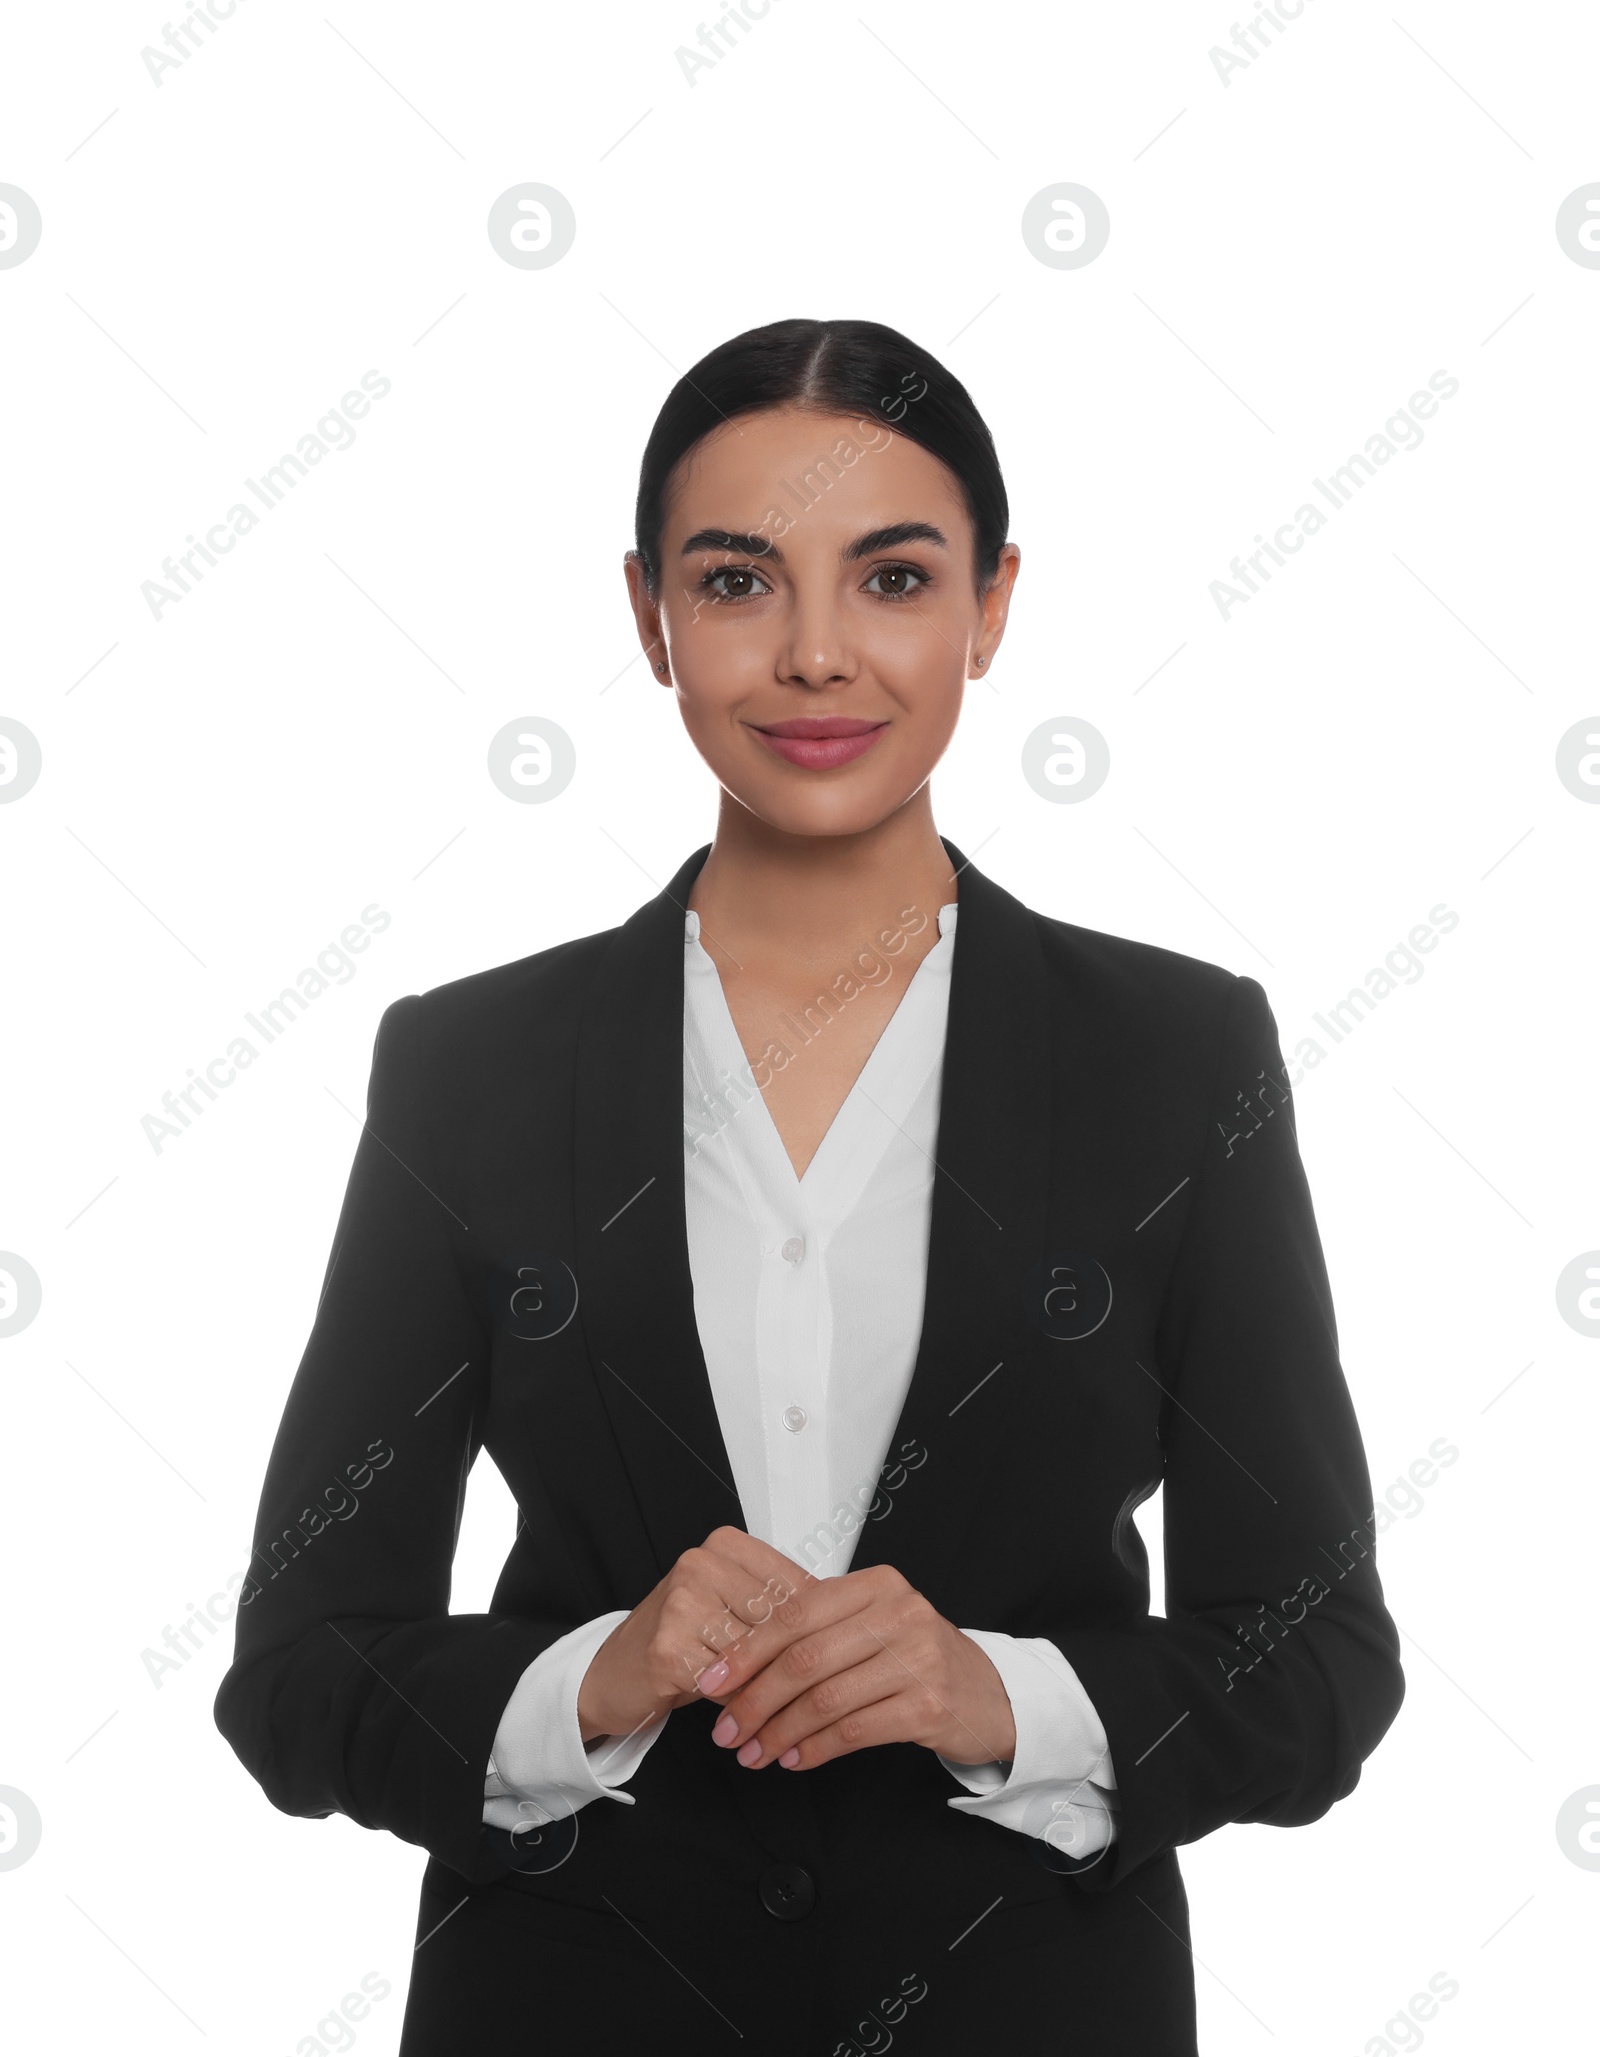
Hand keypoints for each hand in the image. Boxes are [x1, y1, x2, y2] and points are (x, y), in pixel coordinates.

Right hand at [575, 1526, 816, 1742]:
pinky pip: (729, 1683)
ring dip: (770, 1687)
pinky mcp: (669, 1648)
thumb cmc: (680, 1640)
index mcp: (725, 1545)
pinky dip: (740, 1703)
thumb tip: (843, 1621)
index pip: (796, 1584)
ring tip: (777, 1707)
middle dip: (796, 1662)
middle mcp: (702, 1564)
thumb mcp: (731, 1608)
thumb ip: (777, 1605)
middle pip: (780, 1620)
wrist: (612, 1673)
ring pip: (757, 1654)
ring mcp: (682, 1603)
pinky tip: (739, 1713)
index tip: (836, 1653)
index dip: (820, 1627)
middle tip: (815, 1692)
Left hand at [699, 1559, 1017, 1771]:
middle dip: (755, 1700)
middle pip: (805, 1659)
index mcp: (876, 1586)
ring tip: (753, 1753)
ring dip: (779, 1733)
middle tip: (727, 1731)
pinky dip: (816, 1749)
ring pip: (825, 1698)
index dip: (748, 1651)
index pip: (795, 1614)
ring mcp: (918, 1659)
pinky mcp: (929, 1706)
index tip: (713, 1683)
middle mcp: (899, 1614)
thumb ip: (818, 1632)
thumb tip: (739, 1664)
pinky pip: (854, 1730)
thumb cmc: (918, 1660)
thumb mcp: (874, 1627)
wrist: (990, 1695)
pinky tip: (795, 1759)